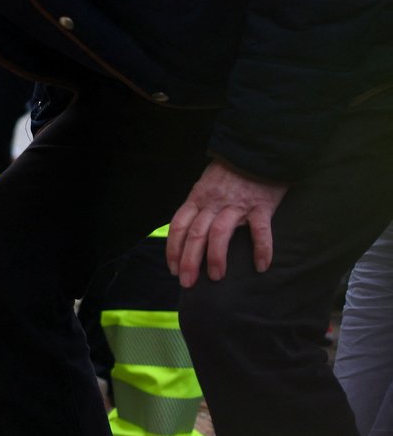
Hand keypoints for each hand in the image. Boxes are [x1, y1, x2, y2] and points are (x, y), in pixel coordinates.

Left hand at [166, 161, 288, 287]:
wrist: (257, 152)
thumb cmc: (230, 173)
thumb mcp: (205, 186)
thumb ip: (198, 207)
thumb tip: (189, 234)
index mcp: (197, 198)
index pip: (179, 226)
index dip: (173, 248)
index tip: (173, 268)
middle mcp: (213, 203)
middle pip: (195, 234)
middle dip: (189, 261)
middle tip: (187, 283)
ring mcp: (237, 205)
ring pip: (219, 233)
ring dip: (216, 257)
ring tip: (216, 277)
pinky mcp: (261, 206)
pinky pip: (260, 231)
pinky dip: (261, 249)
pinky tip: (261, 266)